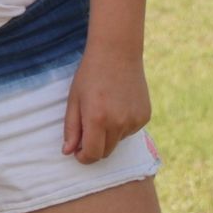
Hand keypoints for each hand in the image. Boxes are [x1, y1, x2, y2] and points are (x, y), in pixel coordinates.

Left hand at [63, 45, 151, 163]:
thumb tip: (68, 152)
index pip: (93, 154)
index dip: (83, 158)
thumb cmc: (90, 75)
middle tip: (85, 133)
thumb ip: (71, 128)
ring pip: (117, 142)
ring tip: (101, 111)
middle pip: (106, 152)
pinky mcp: (145, 117)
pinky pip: (129, 131)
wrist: (117, 54)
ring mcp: (134, 121)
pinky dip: (121, 127)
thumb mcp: (74, 100)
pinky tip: (116, 107)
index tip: (77, 153)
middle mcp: (119, 123)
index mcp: (97, 119)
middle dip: (94, 148)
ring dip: (107, 136)